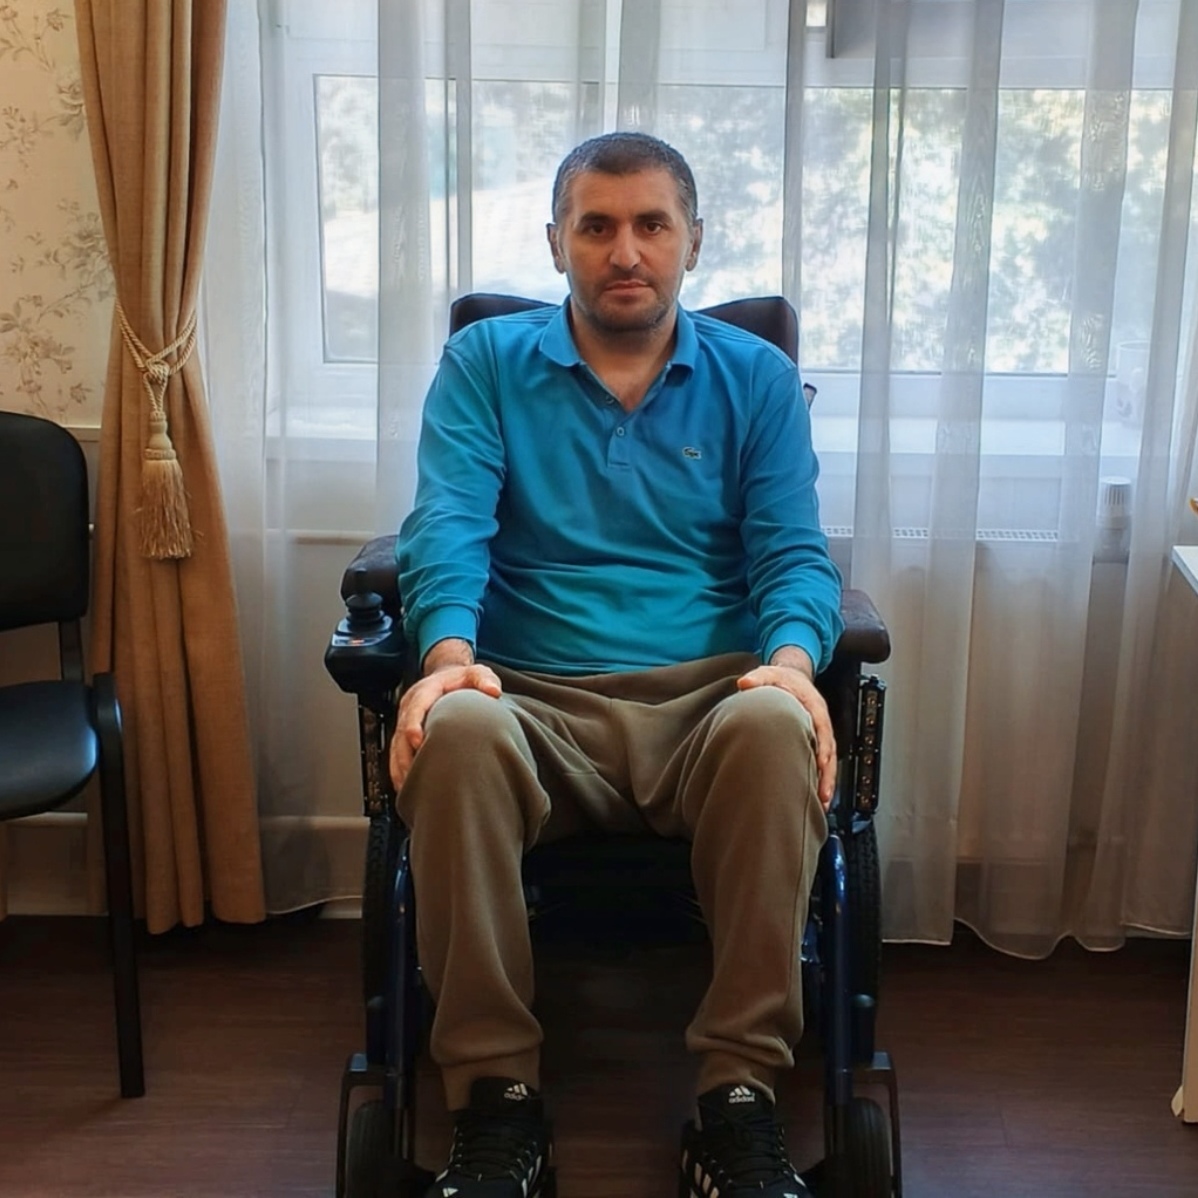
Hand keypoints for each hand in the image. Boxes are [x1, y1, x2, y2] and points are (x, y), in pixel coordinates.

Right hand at [389, 656, 502, 789]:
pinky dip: (399, 770)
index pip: (415, 708)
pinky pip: (396, 753)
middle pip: (400, 732)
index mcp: (425, 691)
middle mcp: (411, 706)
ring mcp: (406, 720)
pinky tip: (406, 787)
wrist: (449, 678)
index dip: (413, 725)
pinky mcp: (405, 734)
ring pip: (395, 746)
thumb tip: (494, 691)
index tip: (417, 742)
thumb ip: (485, 679)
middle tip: (413, 774)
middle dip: (404, 754)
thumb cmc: (462, 680)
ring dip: (400, 766)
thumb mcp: (476, 673)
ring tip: (409, 786)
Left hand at [737, 650, 836, 809]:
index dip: (824, 748)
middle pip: (830, 752)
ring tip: (822, 805)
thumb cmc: (782, 678)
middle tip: (823, 797)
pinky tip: (815, 796)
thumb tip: (745, 683)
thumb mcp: (769, 673)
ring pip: (828, 761)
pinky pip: (821, 762)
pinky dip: (820, 779)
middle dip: (828, 775)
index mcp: (814, 707)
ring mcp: (820, 734)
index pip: (823, 730)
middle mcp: (821, 723)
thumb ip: (758, 678)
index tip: (822, 765)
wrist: (792, 677)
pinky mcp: (815, 741)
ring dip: (826, 782)